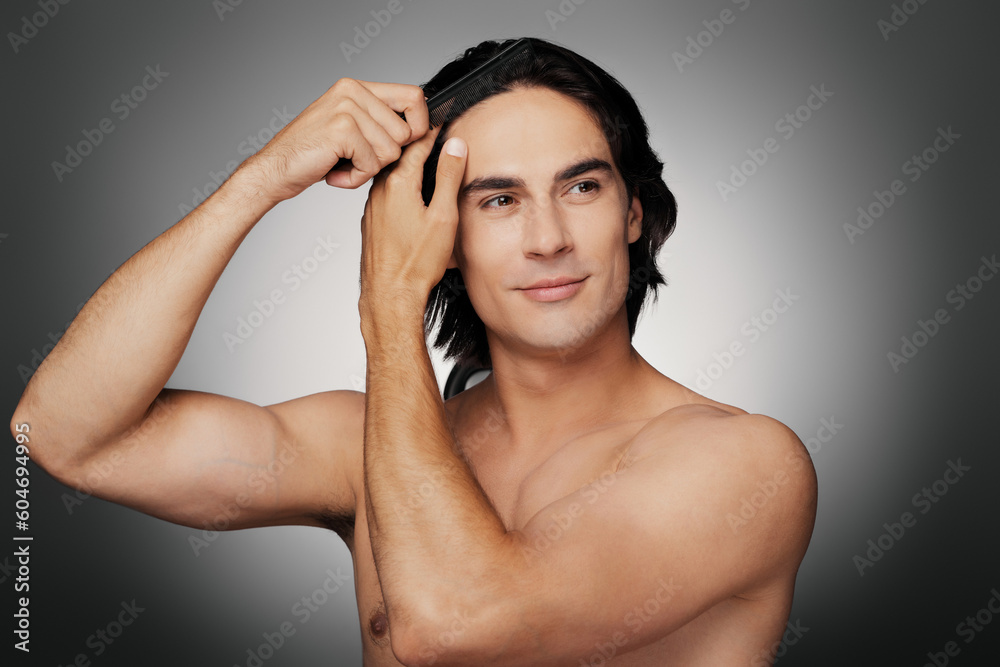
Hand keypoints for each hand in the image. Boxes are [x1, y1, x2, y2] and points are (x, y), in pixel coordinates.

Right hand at [240, 78, 428, 203]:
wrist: (274, 170)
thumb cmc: (312, 154)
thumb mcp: (351, 130)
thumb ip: (381, 122)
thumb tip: (423, 130)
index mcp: (357, 88)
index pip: (414, 97)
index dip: (419, 125)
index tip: (406, 143)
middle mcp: (352, 91)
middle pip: (405, 132)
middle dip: (386, 157)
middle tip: (356, 159)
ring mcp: (346, 108)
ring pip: (391, 151)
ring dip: (369, 169)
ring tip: (343, 164)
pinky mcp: (341, 129)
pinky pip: (372, 164)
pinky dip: (356, 178)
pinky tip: (335, 172)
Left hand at [359, 126, 467, 318]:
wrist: (389, 294)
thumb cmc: (415, 263)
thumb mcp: (443, 216)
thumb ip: (448, 177)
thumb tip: (454, 146)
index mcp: (398, 184)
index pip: (416, 144)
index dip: (432, 131)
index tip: (443, 122)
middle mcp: (380, 191)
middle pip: (400, 156)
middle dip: (418, 144)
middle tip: (435, 133)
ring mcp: (372, 207)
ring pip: (391, 175)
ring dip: (407, 165)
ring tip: (425, 160)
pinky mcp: (371, 222)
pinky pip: (386, 193)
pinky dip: (400, 186)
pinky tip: (411, 194)